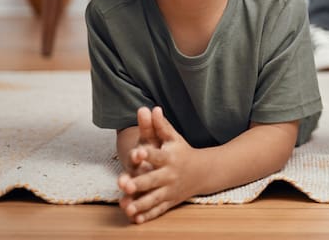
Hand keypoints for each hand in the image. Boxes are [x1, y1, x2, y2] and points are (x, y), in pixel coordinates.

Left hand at [118, 106, 199, 223]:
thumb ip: (161, 125)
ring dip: (141, 204)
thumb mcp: (173, 137)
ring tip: (127, 208)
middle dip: (139, 183)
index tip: (137, 153)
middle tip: (125, 185)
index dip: (146, 154)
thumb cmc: (182, 151)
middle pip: (153, 180)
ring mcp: (169, 190)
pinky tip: (135, 219)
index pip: (156, 155)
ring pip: (153, 199)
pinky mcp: (169, 202)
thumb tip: (153, 108)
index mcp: (169, 157)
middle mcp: (169, 174)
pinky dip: (147, 216)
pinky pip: (157, 210)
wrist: (203, 171)